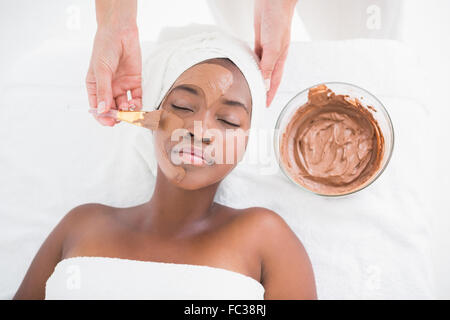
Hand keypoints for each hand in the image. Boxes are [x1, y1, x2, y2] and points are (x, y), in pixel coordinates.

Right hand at [86, 0, 140, 125]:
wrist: (120, 32)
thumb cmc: (105, 48)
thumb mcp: (101, 70)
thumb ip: (103, 91)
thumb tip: (102, 110)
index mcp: (95, 87)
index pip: (98, 108)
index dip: (103, 117)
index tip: (110, 122)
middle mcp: (108, 88)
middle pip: (112, 109)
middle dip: (117, 116)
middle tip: (122, 118)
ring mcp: (122, 86)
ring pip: (125, 105)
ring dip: (128, 111)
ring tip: (129, 108)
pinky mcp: (134, 82)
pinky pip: (136, 98)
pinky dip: (137, 103)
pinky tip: (136, 103)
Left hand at [254, 0, 297, 106]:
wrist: (274, 1)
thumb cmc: (279, 20)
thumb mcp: (273, 47)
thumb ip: (267, 65)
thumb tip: (264, 82)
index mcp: (280, 58)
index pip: (275, 81)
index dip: (270, 94)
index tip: (265, 105)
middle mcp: (273, 54)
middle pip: (267, 76)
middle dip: (262, 88)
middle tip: (255, 98)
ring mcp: (266, 46)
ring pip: (259, 66)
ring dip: (254, 75)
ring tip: (248, 85)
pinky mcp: (259, 38)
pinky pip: (253, 54)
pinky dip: (249, 61)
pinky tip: (244, 65)